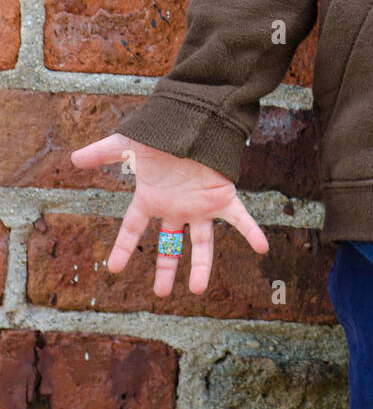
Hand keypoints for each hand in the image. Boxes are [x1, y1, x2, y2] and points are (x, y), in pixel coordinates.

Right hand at [70, 133, 268, 296]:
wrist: (192, 116)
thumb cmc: (161, 130)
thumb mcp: (128, 143)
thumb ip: (103, 152)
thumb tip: (72, 158)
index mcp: (152, 197)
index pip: (132, 228)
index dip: (123, 248)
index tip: (114, 268)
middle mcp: (176, 206)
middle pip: (169, 244)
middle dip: (165, 268)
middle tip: (159, 293)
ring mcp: (200, 204)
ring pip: (202, 242)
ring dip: (200, 266)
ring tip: (196, 290)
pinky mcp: (223, 196)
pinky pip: (241, 218)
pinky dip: (252, 232)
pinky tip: (263, 247)